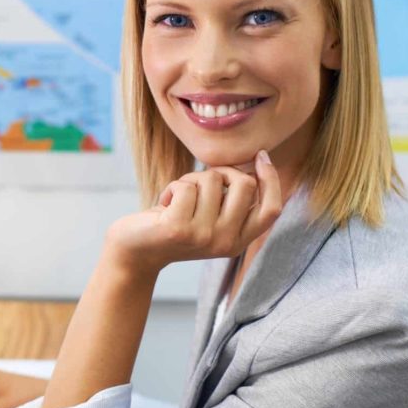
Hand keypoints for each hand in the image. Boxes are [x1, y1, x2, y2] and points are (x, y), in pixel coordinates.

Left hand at [104, 150, 282, 274]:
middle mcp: (225, 242)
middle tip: (200, 183)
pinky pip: (186, 185)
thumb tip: (255, 162)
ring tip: (178, 199)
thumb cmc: (176, 224)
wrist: (136, 251)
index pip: (271, 209)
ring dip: (191, 180)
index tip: (260, 156)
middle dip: (221, 171)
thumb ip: (233, 201)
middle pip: (245, 184)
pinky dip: (173, 187)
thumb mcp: (211, 219)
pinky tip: (164, 205)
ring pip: (212, 179)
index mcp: (238, 241)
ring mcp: (203, 236)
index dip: (271, 179)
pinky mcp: (178, 228)